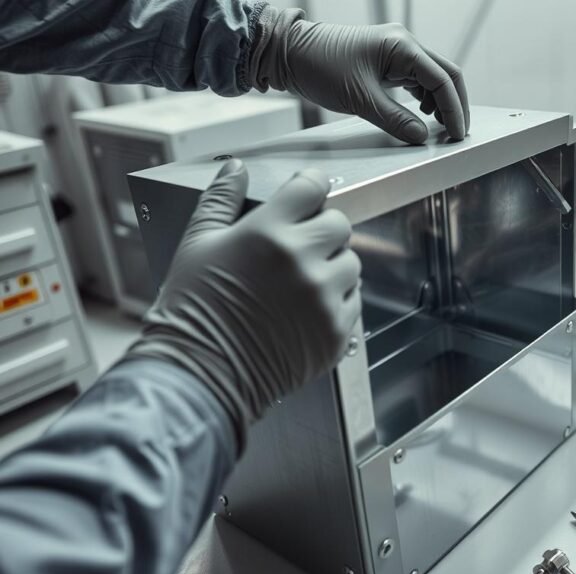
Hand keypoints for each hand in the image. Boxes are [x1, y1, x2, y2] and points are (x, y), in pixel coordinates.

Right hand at [127, 160, 361, 448]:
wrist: (201, 375)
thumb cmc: (193, 311)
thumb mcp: (197, 245)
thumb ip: (221, 200)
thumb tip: (236, 168)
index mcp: (267, 234)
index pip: (312, 188)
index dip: (311, 187)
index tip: (308, 194)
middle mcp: (302, 263)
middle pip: (340, 224)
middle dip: (322, 229)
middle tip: (299, 246)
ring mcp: (323, 299)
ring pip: (351, 262)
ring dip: (332, 266)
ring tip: (298, 282)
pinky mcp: (337, 331)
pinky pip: (353, 301)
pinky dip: (336, 301)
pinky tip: (304, 309)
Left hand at [250, 8, 469, 144]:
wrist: (288, 53)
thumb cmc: (319, 66)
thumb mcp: (360, 99)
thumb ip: (395, 120)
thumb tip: (421, 137)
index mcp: (402, 47)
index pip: (443, 79)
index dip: (454, 110)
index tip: (457, 134)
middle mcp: (403, 44)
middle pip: (446, 74)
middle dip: (455, 105)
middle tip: (458, 132)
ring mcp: (395, 51)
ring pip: (433, 77)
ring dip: (441, 101)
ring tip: (441, 127)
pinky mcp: (386, 61)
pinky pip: (416, 79)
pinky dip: (425, 98)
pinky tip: (423, 114)